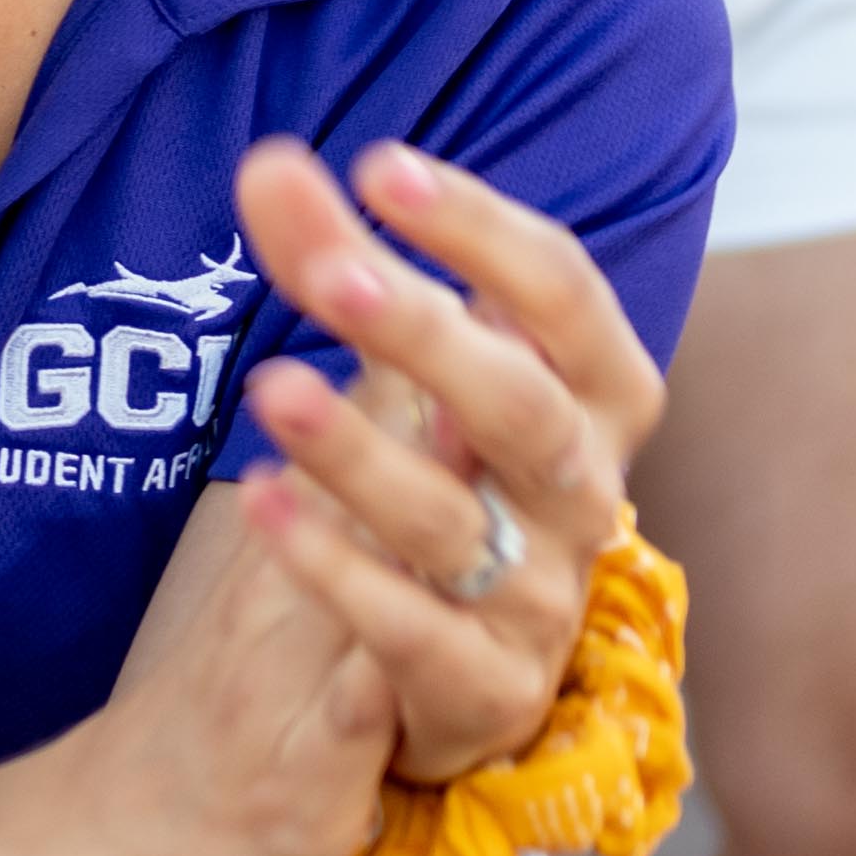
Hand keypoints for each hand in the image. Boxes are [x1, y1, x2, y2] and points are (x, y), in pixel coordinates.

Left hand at [213, 135, 662, 782]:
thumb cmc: (444, 482)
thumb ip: (336, 264)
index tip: (380, 167)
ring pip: (457, 524)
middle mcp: (585, 495)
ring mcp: (541, 599)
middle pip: (524, 407)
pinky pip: (412, 631)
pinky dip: (336, 569)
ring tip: (272, 389)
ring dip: (362, 456)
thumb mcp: (398, 372)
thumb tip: (268, 165)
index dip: (483, 230)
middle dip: (430, 336)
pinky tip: (262, 507)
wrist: (445, 675)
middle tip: (331, 275)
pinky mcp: (486, 690)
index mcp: (593, 397)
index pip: (565, 295)